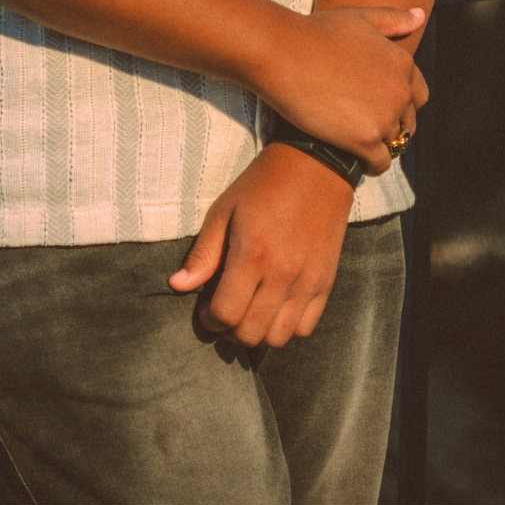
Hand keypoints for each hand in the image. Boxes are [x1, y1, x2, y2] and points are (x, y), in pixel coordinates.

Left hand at [167, 143, 354, 346]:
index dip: (209, 319)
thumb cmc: (263, 185)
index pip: (226, 313)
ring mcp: (308, 282)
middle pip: (251, 333)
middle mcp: (283, 274)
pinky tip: (275, 307)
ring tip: (249, 311)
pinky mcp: (326, 283)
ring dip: (258, 332)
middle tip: (224, 312)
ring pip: (279, 338)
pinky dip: (287, 327)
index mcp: (253, 254)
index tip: (206, 309)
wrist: (316, 166)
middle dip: (230, 331)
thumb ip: (204, 253)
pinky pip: (305, 328)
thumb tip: (177, 285)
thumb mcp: (225, 209)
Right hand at [260, 4, 427, 172]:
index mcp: (403, 63)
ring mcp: (385, 117)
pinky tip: (357, 161)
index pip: (418, 95)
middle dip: (392, 125)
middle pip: (408, 122)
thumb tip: (420, 16)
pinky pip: (380, 163)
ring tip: (359, 142)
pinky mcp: (365, 140)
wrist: (284, 53)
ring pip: (395, 143)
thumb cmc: (316, 32)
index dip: (399, 102)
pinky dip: (371, 166)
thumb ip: (392, 19)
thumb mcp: (358, 18)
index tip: (378, 105)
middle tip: (365, 125)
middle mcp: (400, 91)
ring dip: (380, 144)